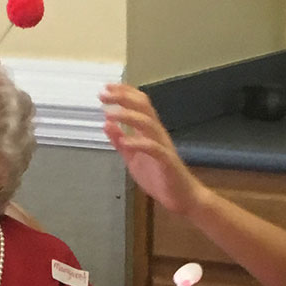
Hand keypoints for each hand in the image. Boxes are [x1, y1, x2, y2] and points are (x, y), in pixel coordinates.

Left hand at [100, 84, 206, 215]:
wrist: (181, 197)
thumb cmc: (159, 176)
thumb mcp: (132, 158)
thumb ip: (120, 141)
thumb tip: (106, 124)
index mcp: (150, 131)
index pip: (139, 104)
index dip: (124, 93)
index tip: (107, 87)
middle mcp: (158, 134)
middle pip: (144, 108)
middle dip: (123, 98)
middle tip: (104, 94)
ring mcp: (163, 146)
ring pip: (148, 124)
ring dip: (128, 116)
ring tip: (110, 114)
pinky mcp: (167, 162)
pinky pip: (154, 149)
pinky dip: (139, 143)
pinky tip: (125, 142)